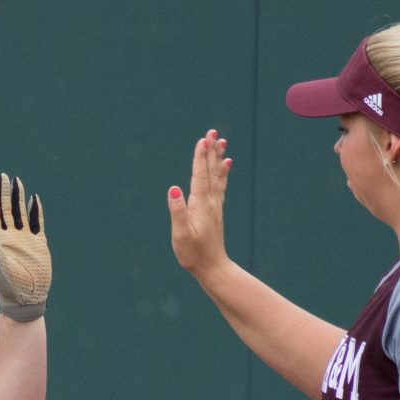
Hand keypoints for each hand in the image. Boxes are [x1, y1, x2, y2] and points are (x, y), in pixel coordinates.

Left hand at [0, 173, 49, 321]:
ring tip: (16, 181)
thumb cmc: (10, 285)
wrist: (28, 298)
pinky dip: (35, 210)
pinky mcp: (37, 243)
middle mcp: (9, 237)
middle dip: (3, 193)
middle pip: (4, 209)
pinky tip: (33, 199)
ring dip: (17, 198)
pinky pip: (37, 222)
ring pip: (19, 213)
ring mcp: (23, 239)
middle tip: (2, 175)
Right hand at [167, 130, 232, 277]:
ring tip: (222, 141)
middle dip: (210, 150)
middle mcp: (210, 202)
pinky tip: (225, 164)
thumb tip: (174, 189)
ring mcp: (215, 205)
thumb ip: (178, 212)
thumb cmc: (194, 254)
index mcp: (200, 205)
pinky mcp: (215, 210)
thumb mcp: (181, 235)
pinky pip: (220, 185)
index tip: (203, 139)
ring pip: (217, 176)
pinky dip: (222, 172)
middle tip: (213, 131)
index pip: (200, 176)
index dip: (200, 157)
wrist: (213, 268)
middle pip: (210, 171)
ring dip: (217, 157)